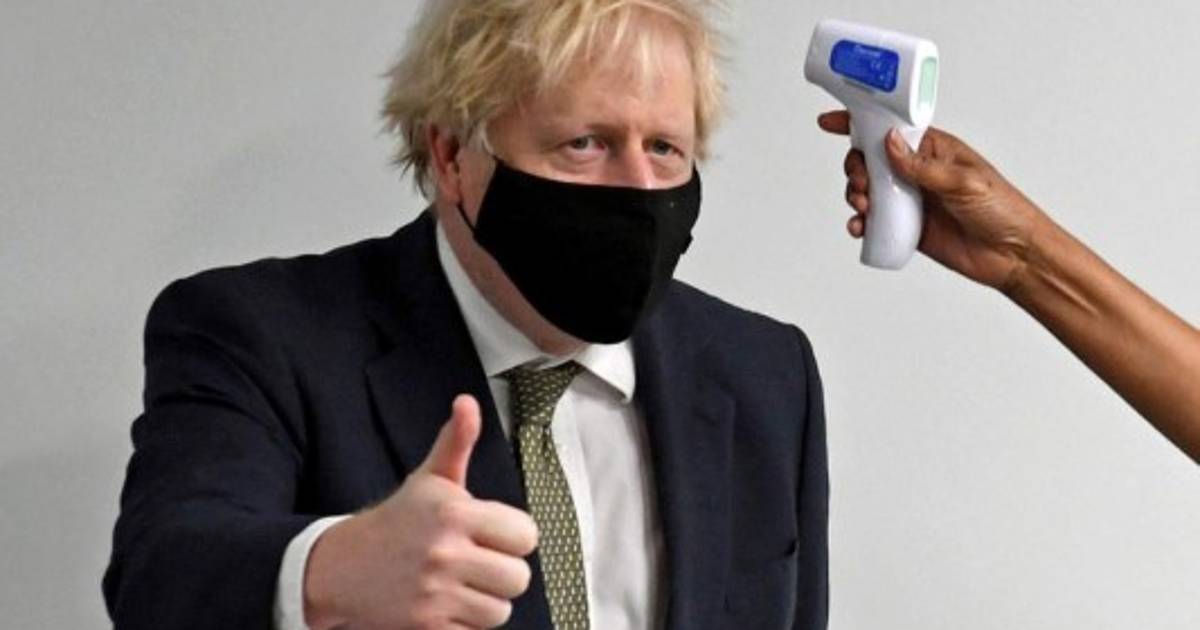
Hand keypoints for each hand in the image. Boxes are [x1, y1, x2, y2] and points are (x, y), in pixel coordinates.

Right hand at [304, 395, 537, 629]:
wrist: (342, 565)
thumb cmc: (399, 521)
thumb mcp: (430, 479)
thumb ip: (457, 441)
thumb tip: (467, 402)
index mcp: (454, 513)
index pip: (526, 536)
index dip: (514, 536)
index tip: (493, 535)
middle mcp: (444, 553)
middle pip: (518, 578)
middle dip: (503, 572)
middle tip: (478, 563)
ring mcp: (434, 593)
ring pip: (500, 610)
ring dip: (485, 601)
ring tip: (462, 584)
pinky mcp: (425, 626)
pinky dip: (465, 623)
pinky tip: (446, 605)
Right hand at [817, 110, 1047, 291]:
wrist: (1012, 255)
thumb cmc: (1003, 209)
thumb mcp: (964, 182)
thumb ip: (924, 165)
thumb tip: (890, 143)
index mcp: (933, 149)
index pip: (891, 128)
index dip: (858, 122)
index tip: (830, 122)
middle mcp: (917, 171)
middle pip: (869, 160)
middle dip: (856, 169)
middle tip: (863, 184)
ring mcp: (911, 199)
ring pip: (867, 190)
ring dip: (856, 196)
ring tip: (864, 208)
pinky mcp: (907, 227)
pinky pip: (874, 222)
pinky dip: (860, 224)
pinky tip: (861, 228)